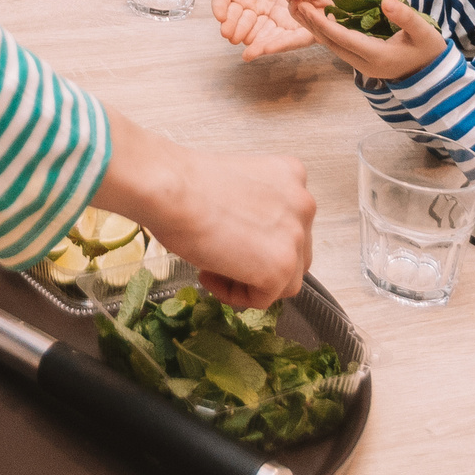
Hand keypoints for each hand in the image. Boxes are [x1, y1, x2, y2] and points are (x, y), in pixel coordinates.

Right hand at [94, 109, 311, 309]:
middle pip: (294, 253)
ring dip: (250, 282)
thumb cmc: (186, 184)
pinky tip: (208, 274)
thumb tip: (250, 242)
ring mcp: (296, 238)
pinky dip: (236, 296)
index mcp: (292, 175)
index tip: (229, 239)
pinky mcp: (281, 268)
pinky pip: (263, 299)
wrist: (170, 190)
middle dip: (260, 263)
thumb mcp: (236, 187)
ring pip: (285, 280)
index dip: (259, 239)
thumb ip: (257, 210)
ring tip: (212, 269)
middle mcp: (304, 204)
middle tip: (222, 259)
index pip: (289, 223)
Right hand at [211, 0, 313, 59]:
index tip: (220, 16)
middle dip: (233, 28)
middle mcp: (243, 7)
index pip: (221, 3)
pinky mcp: (278, 18)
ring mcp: (260, 14)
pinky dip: (270, 40)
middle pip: (236, 21)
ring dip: (249, 37)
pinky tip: (267, 47)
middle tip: (230, 35)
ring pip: (252, 29)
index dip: (219, 10)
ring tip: (248, 44)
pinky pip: (273, 31)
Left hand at [286, 0, 445, 84]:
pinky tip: (316, 17)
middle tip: (294, 3)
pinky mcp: (361, 60)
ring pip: (331, 45)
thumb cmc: (429, 52)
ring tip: (299, 7)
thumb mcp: (423, 33)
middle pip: (329, 42)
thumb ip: (405, 17)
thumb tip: (386, 1)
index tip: (306, 7)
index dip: (322, 23)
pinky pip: (337, 45)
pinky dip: (325, 31)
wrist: (433, 75)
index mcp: (375, 54)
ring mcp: (361, 63)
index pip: (342, 38)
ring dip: (314, 28)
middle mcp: (363, 61)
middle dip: (311, 24)